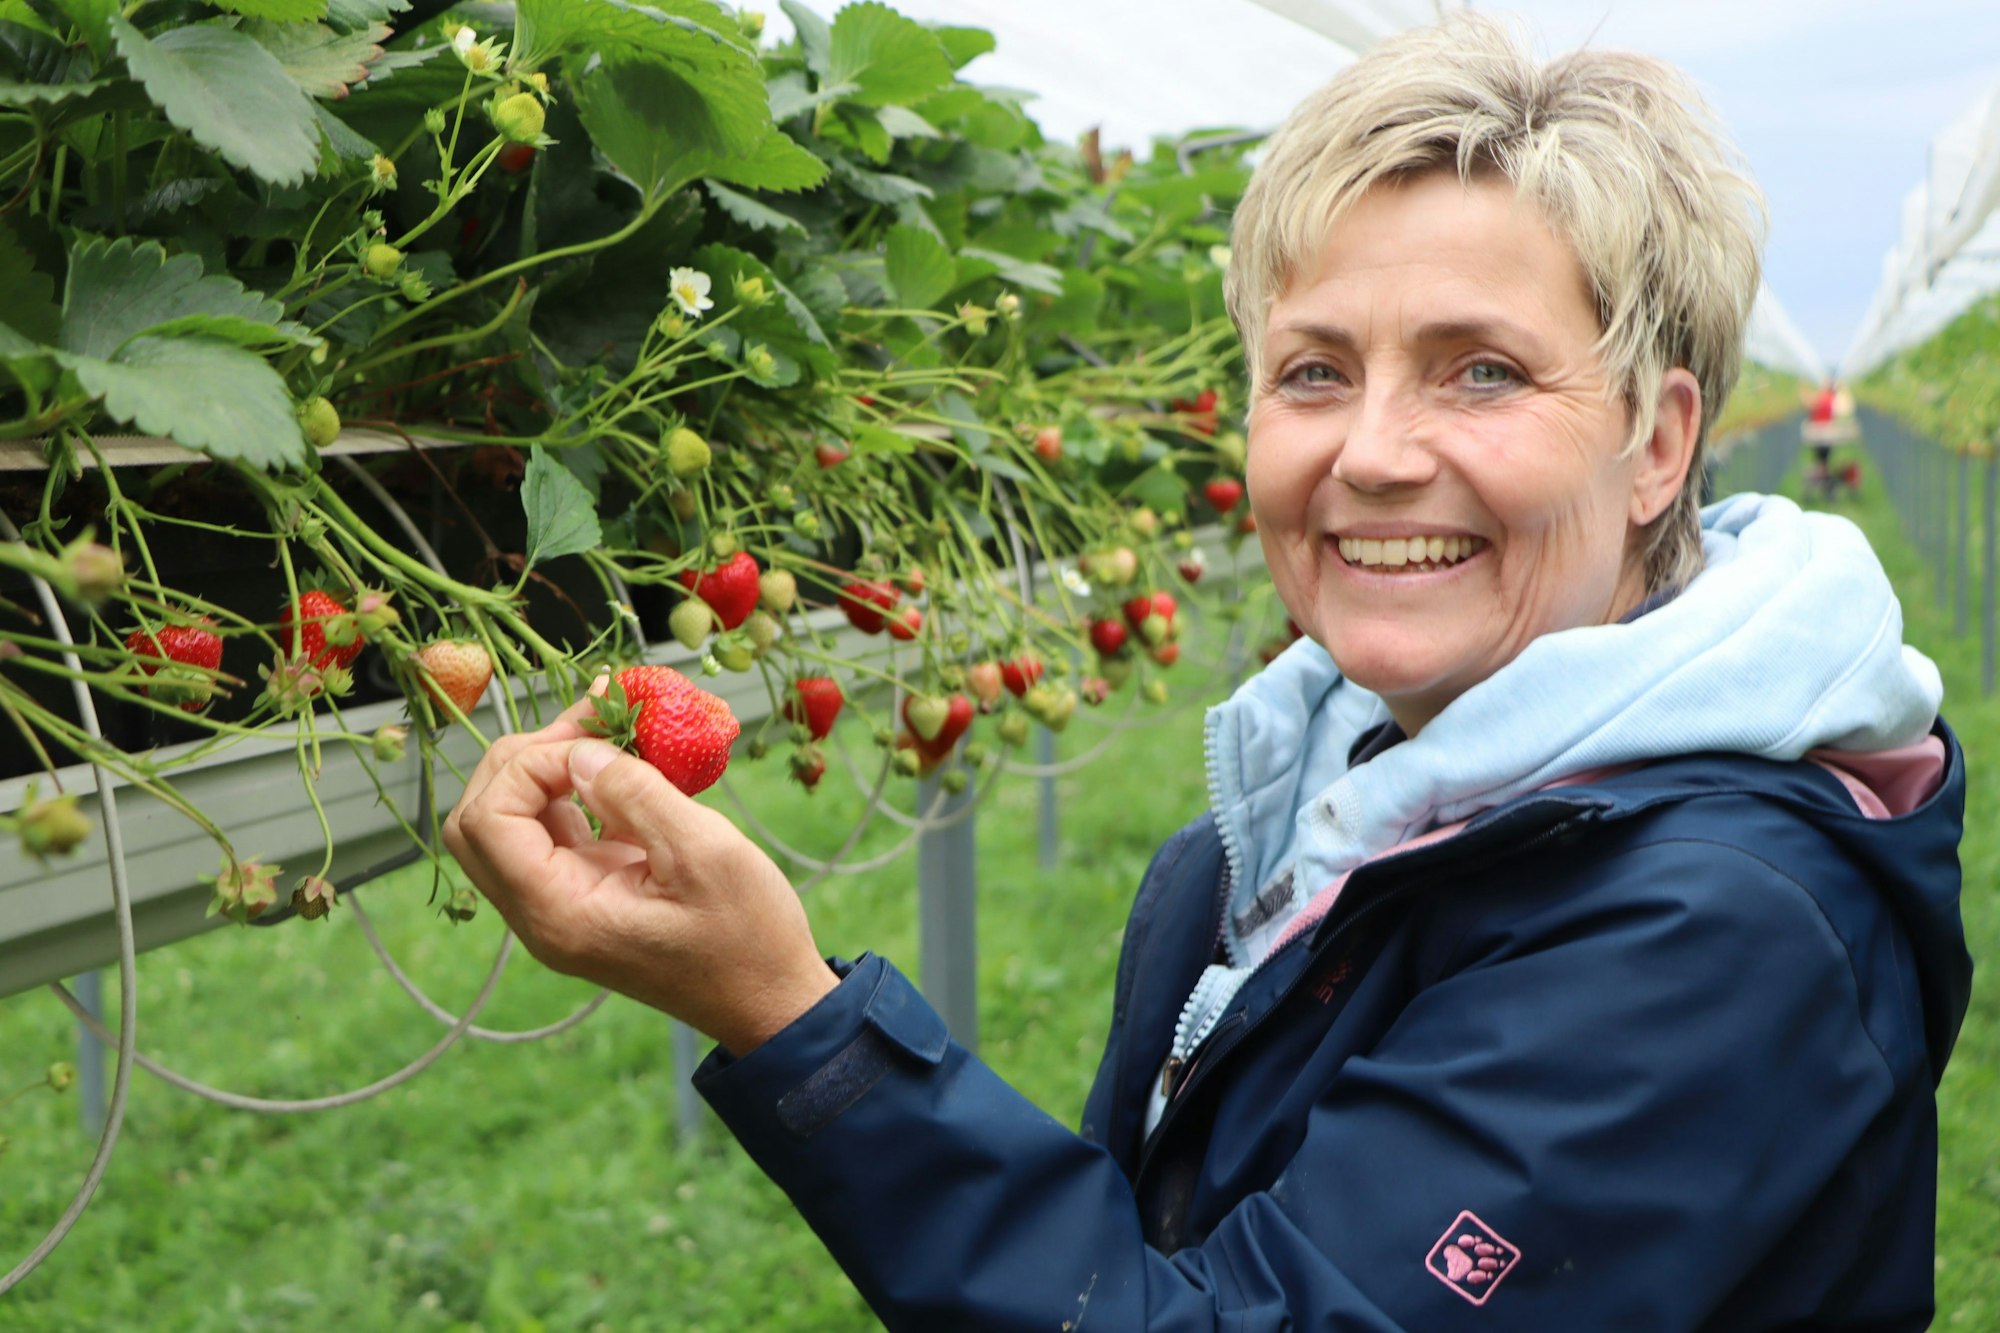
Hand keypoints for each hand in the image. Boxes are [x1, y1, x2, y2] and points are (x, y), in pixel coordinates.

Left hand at [441, 682, 837, 1054]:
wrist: (769, 1001)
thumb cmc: (747, 936)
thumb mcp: (703, 853)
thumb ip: (634, 794)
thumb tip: (579, 751)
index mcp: (558, 913)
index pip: (488, 821)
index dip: (531, 765)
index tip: (598, 744)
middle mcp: (541, 915)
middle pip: (477, 822)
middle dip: (522, 759)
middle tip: (589, 725)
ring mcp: (558, 908)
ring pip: (507, 825)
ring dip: (543, 770)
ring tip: (601, 731)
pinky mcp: (583, 897)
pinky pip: (549, 834)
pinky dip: (568, 792)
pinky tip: (614, 765)